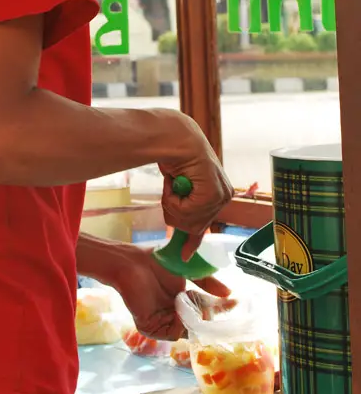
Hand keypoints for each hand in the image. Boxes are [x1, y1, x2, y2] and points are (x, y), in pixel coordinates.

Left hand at [115, 247, 233, 340]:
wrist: (132, 262)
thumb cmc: (157, 262)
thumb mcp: (188, 271)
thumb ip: (207, 282)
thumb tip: (229, 293)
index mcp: (181, 301)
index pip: (203, 310)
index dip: (218, 309)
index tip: (235, 304)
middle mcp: (172, 313)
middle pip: (196, 324)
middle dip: (208, 319)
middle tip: (216, 310)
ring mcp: (161, 321)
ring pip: (185, 330)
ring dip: (193, 320)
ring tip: (196, 309)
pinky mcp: (149, 327)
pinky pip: (170, 333)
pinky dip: (178, 325)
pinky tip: (179, 312)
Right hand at [158, 111, 233, 260]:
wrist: (175, 138)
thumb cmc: (175, 158)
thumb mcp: (179, 189)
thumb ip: (182, 208)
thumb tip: (176, 230)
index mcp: (219, 195)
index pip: (205, 224)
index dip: (193, 241)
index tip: (185, 256)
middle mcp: (224, 197)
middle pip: (192, 227)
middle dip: (175, 213)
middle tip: (170, 192)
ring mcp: (220, 196)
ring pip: (188, 221)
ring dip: (171, 204)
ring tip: (173, 183)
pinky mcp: (213, 194)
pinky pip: (186, 212)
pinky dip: (172, 199)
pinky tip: (175, 182)